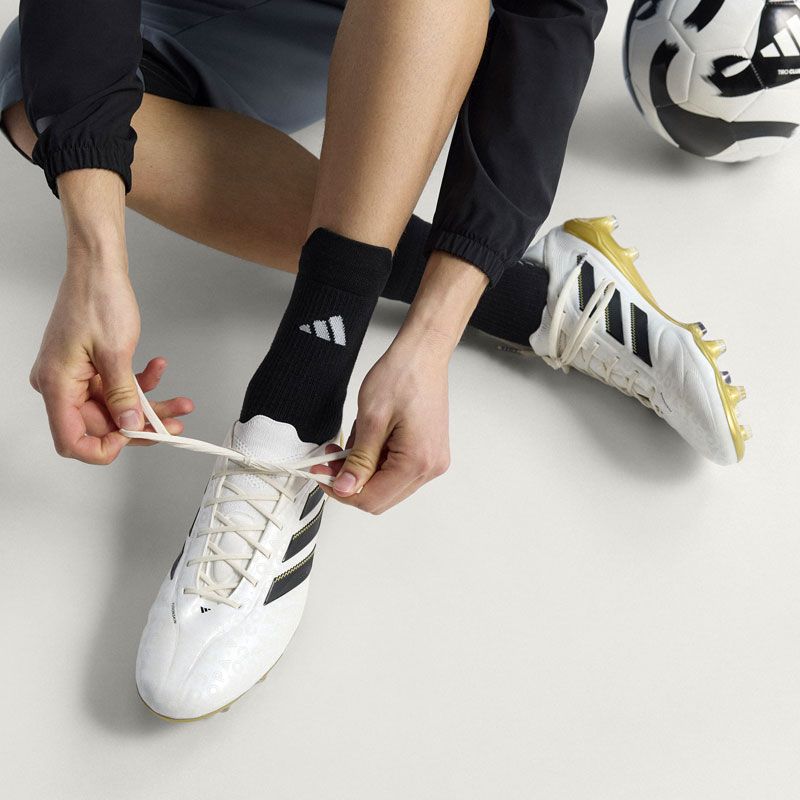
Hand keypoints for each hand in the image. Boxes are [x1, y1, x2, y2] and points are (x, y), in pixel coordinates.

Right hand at [30, 246, 192, 463]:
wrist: (97, 268)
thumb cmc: (97, 299)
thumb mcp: (116, 353)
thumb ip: (123, 396)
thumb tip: (130, 426)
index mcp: (57, 384)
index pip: (71, 439)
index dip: (103, 448)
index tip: (134, 442)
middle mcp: (61, 383)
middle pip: (101, 424)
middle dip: (140, 425)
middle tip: (173, 424)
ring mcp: (75, 375)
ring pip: (115, 406)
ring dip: (148, 405)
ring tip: (180, 402)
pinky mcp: (88, 367)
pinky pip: (115, 386)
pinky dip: (139, 383)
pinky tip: (158, 370)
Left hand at [313, 332, 450, 513]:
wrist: (423, 354)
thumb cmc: (402, 376)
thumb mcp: (371, 419)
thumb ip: (359, 460)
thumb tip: (345, 488)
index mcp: (418, 461)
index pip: (372, 499)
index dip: (341, 491)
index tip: (321, 474)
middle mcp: (430, 467)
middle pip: (381, 498)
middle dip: (350, 483)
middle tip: (327, 462)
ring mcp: (432, 461)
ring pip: (387, 486)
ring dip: (362, 474)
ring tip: (344, 449)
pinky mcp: (428, 452)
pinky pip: (397, 471)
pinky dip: (376, 464)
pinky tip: (364, 444)